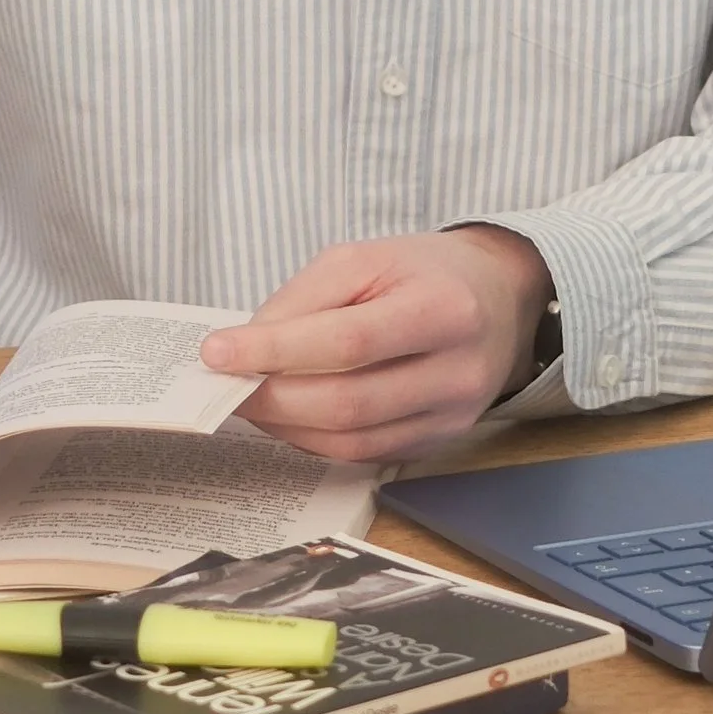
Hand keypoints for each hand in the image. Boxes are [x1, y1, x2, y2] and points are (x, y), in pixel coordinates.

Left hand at [197, 227, 553, 461]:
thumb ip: (303, 300)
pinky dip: (314, 440)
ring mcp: (452, 416)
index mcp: (443, 308)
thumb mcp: (362, 259)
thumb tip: (247, 348)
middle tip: (224, 384)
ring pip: (352, 441)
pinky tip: (289, 415)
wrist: (495, 297)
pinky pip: (364, 454)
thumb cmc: (423, 271)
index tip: (217, 352)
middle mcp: (457, 371)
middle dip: (273, 398)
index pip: (349, 342)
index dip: (277, 352)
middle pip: (348, 403)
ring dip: (286, 426)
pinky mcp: (438, 443)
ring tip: (250, 398)